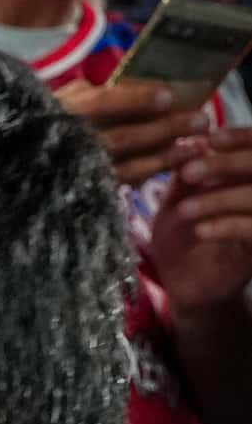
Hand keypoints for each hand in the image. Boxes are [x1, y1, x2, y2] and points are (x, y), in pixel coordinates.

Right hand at [56, 77, 210, 187]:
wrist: (16, 164)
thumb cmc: (43, 122)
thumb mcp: (61, 99)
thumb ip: (90, 92)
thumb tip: (133, 86)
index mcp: (62, 113)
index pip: (101, 103)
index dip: (136, 100)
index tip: (168, 95)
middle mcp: (70, 143)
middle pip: (123, 137)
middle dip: (164, 129)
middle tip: (200, 120)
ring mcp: (78, 170)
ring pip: (127, 166)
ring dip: (165, 156)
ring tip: (194, 146)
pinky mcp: (87, 189)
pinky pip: (123, 183)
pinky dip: (151, 172)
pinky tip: (174, 163)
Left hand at [154, 128, 251, 311]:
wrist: (182, 285)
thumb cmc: (180, 235)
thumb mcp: (177, 197)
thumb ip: (185, 170)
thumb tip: (188, 138)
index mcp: (246, 177)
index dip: (238, 139)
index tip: (208, 138)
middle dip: (226, 165)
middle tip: (188, 172)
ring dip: (220, 199)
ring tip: (183, 209)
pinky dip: (228, 227)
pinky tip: (201, 230)